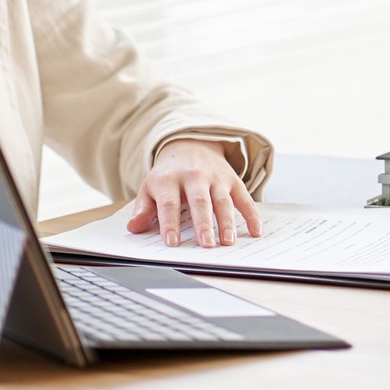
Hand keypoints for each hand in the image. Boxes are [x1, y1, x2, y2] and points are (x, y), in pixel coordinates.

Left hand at [126, 139, 262, 247]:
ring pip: (223, 200)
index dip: (170, 223)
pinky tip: (255, 231)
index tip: (172, 243)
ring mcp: (216, 177)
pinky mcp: (232, 179)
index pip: (169, 203)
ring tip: (228, 242)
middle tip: (206, 245)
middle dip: (203, 224)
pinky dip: (252, 214)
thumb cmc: (169, 175)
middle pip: (199, 201)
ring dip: (227, 222)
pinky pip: (244, 198)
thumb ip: (143, 208)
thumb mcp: (150, 187)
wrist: (190, 145)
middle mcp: (194, 176)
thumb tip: (134, 228)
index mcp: (169, 180)